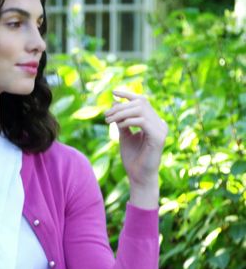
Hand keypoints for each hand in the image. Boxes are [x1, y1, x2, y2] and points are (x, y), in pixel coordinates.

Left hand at [104, 89, 167, 207]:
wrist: (138, 176)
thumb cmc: (132, 156)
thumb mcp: (124, 134)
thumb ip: (121, 119)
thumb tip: (114, 102)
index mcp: (153, 122)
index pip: (142, 102)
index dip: (128, 95)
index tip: (113, 92)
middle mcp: (160, 124)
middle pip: (140, 104)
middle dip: (120, 107)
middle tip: (106, 115)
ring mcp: (161, 130)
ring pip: (140, 110)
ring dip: (121, 113)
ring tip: (108, 120)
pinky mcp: (159, 138)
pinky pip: (142, 121)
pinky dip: (128, 121)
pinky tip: (118, 125)